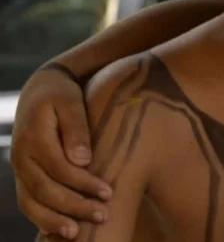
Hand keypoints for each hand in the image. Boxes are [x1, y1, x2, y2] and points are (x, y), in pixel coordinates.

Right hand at [11, 66, 110, 238]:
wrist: (41, 90)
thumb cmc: (63, 95)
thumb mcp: (71, 102)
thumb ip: (77, 129)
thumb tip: (83, 160)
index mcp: (34, 138)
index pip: (59, 168)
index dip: (83, 184)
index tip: (109, 193)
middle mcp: (21, 157)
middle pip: (45, 190)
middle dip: (74, 206)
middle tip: (103, 215)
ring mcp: (19, 168)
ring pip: (31, 202)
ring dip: (54, 220)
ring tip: (77, 234)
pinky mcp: (23, 176)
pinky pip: (27, 202)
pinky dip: (41, 218)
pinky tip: (61, 228)